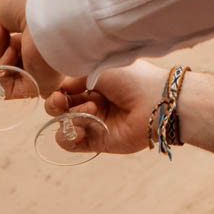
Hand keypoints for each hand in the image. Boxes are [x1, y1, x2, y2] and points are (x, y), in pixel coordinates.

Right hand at [0, 0, 61, 95]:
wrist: (57, 15)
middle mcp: (38, 42)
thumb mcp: (6, 2)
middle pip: (1, 51)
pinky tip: (10, 52)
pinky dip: (3, 68)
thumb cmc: (37, 0)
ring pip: (4, 66)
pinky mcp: (40, 82)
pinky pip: (11, 84)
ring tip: (1, 33)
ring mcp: (40, 63)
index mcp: (34, 20)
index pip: (3, 32)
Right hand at [41, 59, 164, 155]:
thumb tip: (59, 90)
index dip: (57, 92)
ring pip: (63, 126)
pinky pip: (70, 143)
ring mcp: (94, 124)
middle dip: (57, 105)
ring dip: (69, 119)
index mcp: (94, 84)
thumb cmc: (133, 80)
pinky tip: (81, 131)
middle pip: (59, 108)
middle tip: (64, 102)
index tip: (61, 91)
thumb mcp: (99, 70)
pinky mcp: (97, 142)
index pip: (64, 90)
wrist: (157, 103)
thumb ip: (75, 79)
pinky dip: (68, 137)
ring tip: (91, 112)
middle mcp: (92, 104)